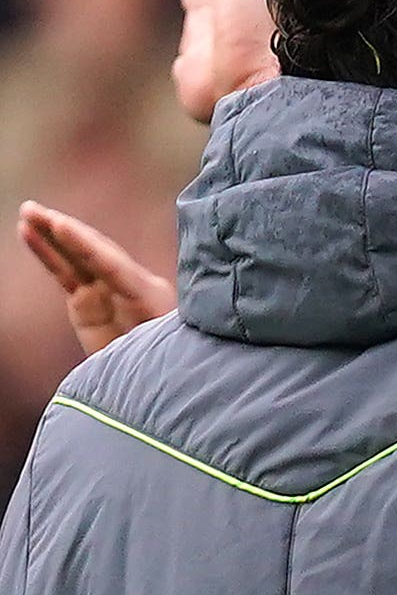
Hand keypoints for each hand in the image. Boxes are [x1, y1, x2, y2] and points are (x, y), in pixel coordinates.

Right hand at [16, 201, 171, 353]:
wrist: (165, 384)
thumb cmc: (170, 367)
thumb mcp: (161, 351)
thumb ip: (144, 337)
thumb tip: (147, 342)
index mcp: (152, 297)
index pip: (113, 265)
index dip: (86, 246)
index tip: (61, 225)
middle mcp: (130, 286)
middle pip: (95, 251)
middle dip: (67, 230)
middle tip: (35, 210)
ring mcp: (107, 292)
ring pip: (75, 257)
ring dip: (51, 233)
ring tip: (28, 212)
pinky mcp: (87, 302)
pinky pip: (63, 272)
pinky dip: (47, 253)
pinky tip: (28, 233)